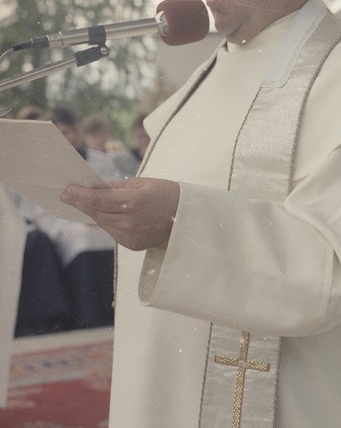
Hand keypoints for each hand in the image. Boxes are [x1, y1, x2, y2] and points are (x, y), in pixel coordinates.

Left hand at [60, 177, 179, 250]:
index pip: (96, 199)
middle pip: (96, 212)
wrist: (187, 216)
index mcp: (132, 202)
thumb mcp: (141, 183)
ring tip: (84, 203)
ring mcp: (130, 235)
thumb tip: (92, 189)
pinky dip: (107, 222)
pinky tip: (107, 214)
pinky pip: (112, 231)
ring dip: (93, 213)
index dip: (79, 195)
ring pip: (102, 223)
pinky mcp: (131, 244)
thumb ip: (115, 187)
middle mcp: (129, 221)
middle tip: (67, 195)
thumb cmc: (166, 194)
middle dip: (81, 203)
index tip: (66, 190)